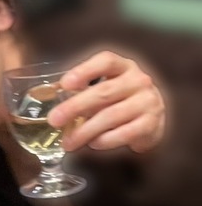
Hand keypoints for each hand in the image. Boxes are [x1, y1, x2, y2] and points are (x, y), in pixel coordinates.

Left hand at [49, 51, 165, 154]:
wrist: (152, 120)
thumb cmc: (120, 101)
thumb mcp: (106, 89)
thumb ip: (84, 91)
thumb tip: (53, 101)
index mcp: (124, 66)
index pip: (106, 61)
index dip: (85, 71)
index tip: (65, 84)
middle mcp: (138, 80)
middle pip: (103, 92)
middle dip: (75, 107)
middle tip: (54, 120)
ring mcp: (147, 101)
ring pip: (110, 116)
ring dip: (84, 131)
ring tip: (68, 142)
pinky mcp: (150, 124)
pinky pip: (123, 133)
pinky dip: (104, 140)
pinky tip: (93, 144)